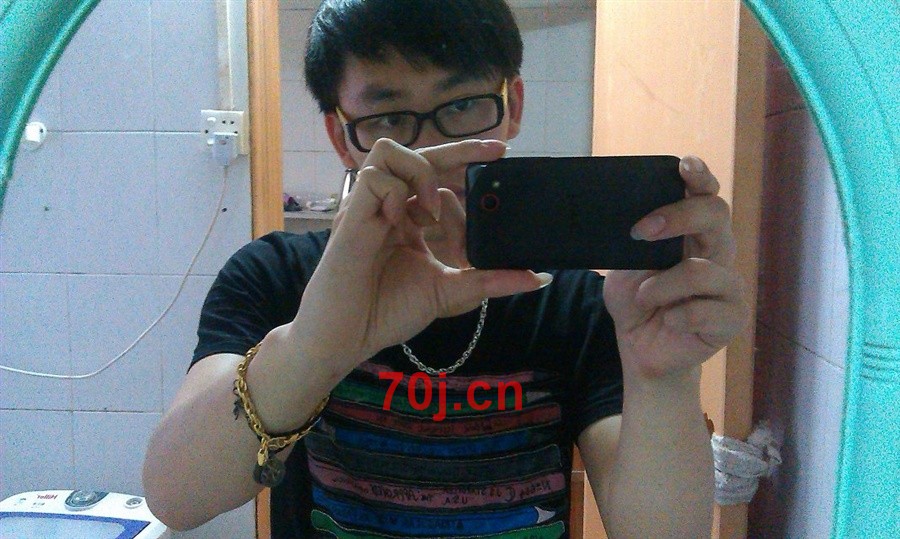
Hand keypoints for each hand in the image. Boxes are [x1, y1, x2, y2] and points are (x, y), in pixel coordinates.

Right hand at [291, 138, 548, 368]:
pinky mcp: (352, 215)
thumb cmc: (387, 313)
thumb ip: (489, 280)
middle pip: (419, 155)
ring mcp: (369, 208)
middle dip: (460, 149)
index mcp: (409, 221)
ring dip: (421, 170)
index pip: (439, 182)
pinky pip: (375, 177)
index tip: (500, 180)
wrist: (346, 337)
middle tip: (497, 153)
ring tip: (435, 211)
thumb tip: (538, 278)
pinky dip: (398, 193)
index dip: (469, 179)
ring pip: (390, 151)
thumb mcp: (450, 292)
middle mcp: (389, 207)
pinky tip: (406, 223)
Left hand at [602, 156, 749, 381]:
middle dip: (679, 216)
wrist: (639, 349)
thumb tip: (628, 211)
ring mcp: (727, 286)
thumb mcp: (624, 265)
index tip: (684, 166)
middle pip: (716, 215)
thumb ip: (634, 240)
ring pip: (702, 271)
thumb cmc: (636, 302)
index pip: (706, 195)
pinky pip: (706, 311)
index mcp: (693, 234)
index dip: (700, 177)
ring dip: (662, 285)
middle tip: (642, 231)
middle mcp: (716, 253)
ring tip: (644, 297)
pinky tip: (669, 320)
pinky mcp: (730, 319)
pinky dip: (678, 315)